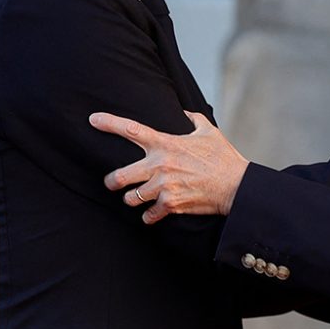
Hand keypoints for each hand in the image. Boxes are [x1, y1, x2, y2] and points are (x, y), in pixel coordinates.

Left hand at [92, 111, 248, 223]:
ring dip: (131, 199)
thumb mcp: (209, 131)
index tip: (93, 120)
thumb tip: (185, 112)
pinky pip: (149, 215)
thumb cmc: (223, 157)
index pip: (131, 129)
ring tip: (134, 199)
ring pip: (131, 198)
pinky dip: (148, 216)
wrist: (236, 185)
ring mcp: (163, 186)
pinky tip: (151, 214)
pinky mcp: (170, 205)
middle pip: (120, 176)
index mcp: (165, 143)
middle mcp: (159, 165)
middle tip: (111, 182)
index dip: (109, 123)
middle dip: (111, 181)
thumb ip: (194, 119)